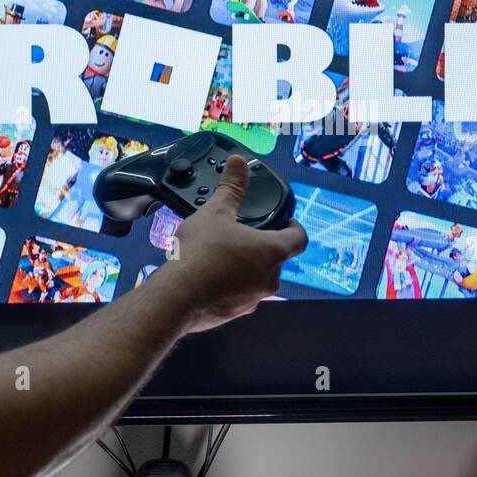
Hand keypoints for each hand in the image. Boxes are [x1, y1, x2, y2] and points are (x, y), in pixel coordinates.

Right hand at [156, 155, 306, 332]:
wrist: (176, 298)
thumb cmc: (200, 255)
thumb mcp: (215, 211)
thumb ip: (231, 187)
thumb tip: (238, 163)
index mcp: (272, 252)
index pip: (299, 238)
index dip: (294, 226)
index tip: (285, 221)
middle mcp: (269, 279)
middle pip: (276, 259)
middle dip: (262, 246)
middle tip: (242, 235)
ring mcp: (253, 300)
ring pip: (257, 279)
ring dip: (245, 267)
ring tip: (221, 255)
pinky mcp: (234, 313)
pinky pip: (238, 295)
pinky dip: (229, 285)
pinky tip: (208, 276)